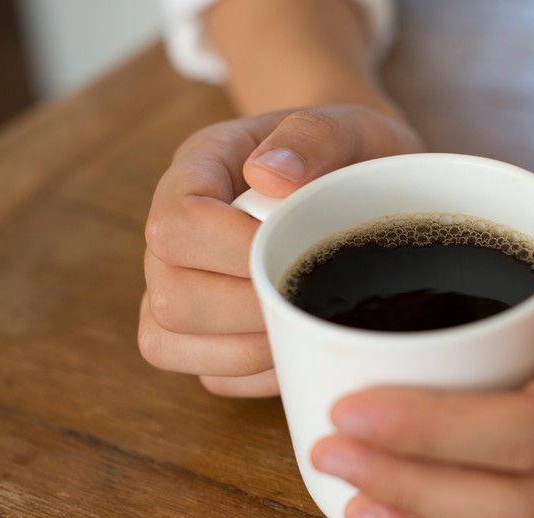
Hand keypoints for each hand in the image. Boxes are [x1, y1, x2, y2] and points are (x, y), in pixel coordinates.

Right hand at [138, 105, 422, 395]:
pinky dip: (258, 376)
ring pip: (167, 343)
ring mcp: (183, 286)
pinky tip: (301, 346)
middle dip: (245, 311)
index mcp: (198, 172)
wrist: (366, 176)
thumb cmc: (351, 152)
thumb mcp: (347, 126)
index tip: (293, 248)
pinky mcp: (206, 335)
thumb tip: (269, 175)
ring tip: (304, 323)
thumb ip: (311, 137)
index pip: (175, 224)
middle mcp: (176, 235)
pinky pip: (211, 376)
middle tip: (307, 296)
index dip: (230, 251)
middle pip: (168, 297)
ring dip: (247, 350)